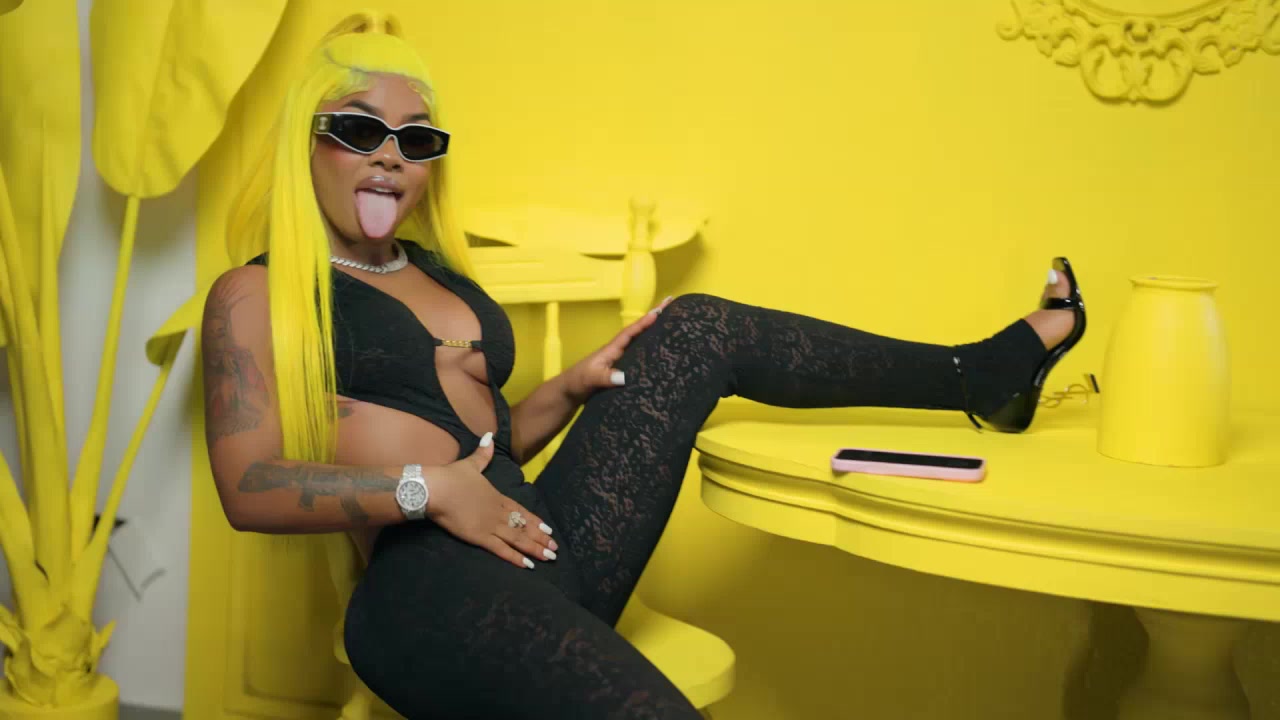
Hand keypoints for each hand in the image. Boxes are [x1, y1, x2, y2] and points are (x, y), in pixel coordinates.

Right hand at [424, 433, 557, 568]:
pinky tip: (528, 565)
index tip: (548, 529)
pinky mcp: (480, 537)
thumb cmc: (451, 477)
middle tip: (554, 548)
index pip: (521, 511)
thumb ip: (483, 454)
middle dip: (540, 538)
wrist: (437, 489)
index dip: (535, 521)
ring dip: (534, 548)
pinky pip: (501, 549)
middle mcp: (498, 512)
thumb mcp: (470, 464)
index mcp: (497, 496)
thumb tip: (489, 436)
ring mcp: (491, 525)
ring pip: (518, 539)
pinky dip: (515, 558)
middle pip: (524, 527)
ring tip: (549, 557)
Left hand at [563, 296, 673, 401]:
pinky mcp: (622, 371)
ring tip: (673, 321)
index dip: (644, 322)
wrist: (569, 393)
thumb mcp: (591, 379)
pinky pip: (641, 357)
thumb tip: (624, 377)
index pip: (630, 332)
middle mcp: (618, 352)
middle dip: (654, 319)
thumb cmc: (578, 382)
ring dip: (656, 333)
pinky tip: (663, 351)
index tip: (659, 311)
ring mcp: (621, 361)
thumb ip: (605, 377)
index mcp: (612, 349)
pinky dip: (652, 350)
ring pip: (641, 343)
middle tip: (672, 306)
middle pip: (639, 333)